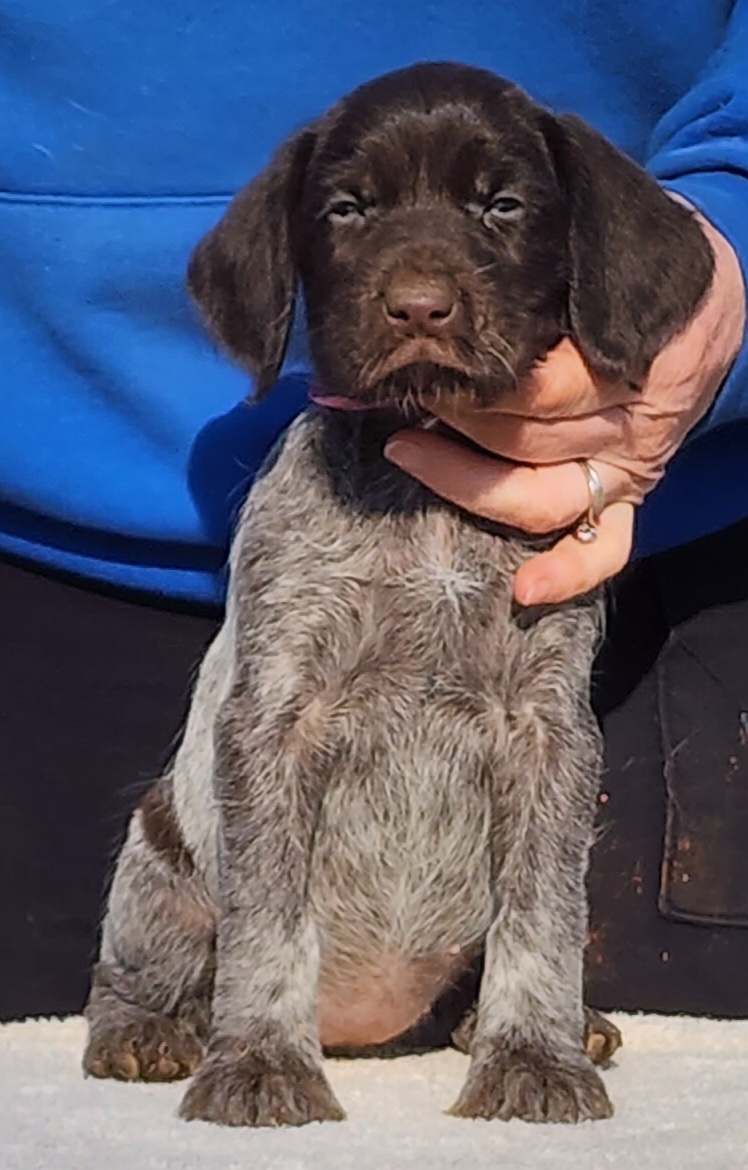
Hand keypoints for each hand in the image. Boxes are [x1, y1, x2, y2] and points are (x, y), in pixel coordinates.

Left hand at [385, 214, 744, 605]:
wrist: (709, 296)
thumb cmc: (651, 256)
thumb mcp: (620, 224)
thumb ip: (580, 239)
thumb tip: (505, 229)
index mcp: (637, 358)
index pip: (548, 385)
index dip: (481, 378)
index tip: (425, 356)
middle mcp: (632, 423)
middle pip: (528, 441)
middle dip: (453, 418)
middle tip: (399, 389)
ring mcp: (628, 468)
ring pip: (542, 497)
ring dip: (465, 482)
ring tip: (404, 448)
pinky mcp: (627, 497)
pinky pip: (605, 551)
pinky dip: (566, 573)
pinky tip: (521, 590)